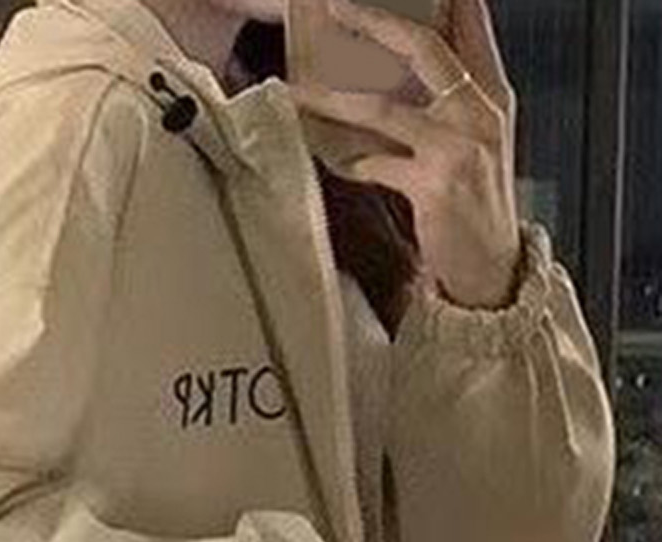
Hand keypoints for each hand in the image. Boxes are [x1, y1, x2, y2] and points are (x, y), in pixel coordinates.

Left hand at [283, 0, 524, 309]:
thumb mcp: (474, 145)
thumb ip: (446, 107)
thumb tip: (395, 82)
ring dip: (333, 100)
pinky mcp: (434, 184)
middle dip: (377, 21)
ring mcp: (458, 146)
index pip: (469, 27)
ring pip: (384, 107)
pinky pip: (375, 164)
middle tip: (337, 6)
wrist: (492, 268)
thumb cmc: (473, 207)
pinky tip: (328, 159)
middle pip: (425, 47)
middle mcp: (480, 111)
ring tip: (296, 92)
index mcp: (493, 95)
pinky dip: (348, 162)